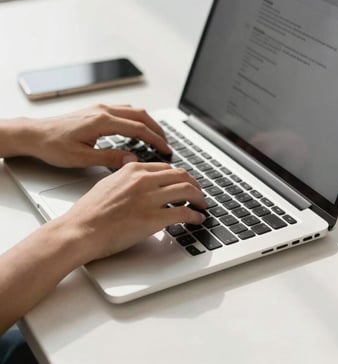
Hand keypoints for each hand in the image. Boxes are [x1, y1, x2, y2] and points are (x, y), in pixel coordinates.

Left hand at [24, 104, 170, 168]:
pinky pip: (123, 110)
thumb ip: (109, 157)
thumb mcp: (82, 158)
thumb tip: (131, 158)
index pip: (138, 129)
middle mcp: (103, 110)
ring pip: (133, 111)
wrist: (36, 134)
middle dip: (157, 129)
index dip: (155, 140)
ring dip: (148, 122)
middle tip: (167, 143)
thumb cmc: (53, 145)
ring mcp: (100, 108)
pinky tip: (137, 129)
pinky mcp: (96, 110)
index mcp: (102, 121)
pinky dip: (136, 119)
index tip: (166, 149)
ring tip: (156, 137)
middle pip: (141, 116)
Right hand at [61, 162, 206, 260]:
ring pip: (187, 191)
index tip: (184, 184)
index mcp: (133, 170)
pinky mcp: (153, 219)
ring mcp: (149, 198)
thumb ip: (124, 172)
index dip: (180, 177)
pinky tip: (197, 219)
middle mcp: (144, 180)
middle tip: (199, 194)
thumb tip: (132, 162)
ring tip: (202, 205)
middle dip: (195, 185)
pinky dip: (195, 215)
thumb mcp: (107, 181)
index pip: (167, 168)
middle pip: (182, 176)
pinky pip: (183, 213)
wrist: (80, 230)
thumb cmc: (89, 211)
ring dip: (199, 198)